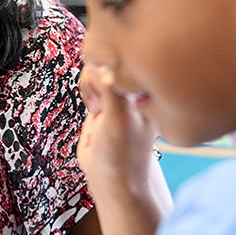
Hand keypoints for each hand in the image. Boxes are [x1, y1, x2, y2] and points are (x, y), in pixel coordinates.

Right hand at [77, 64, 170, 210]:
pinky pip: (90, 80)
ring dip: (89, 84)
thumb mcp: (119, 120)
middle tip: (100, 103)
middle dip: (96, 76)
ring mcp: (119, 92)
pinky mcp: (105, 98)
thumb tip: (100, 65)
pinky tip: (93, 109)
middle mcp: (135, 87)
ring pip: (96, 67)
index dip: (110, 66)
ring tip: (96, 108)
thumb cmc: (122, 153)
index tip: (106, 87)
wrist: (112, 177)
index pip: (127, 57)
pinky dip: (86, 90)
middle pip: (108, 57)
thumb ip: (111, 91)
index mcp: (148, 89)